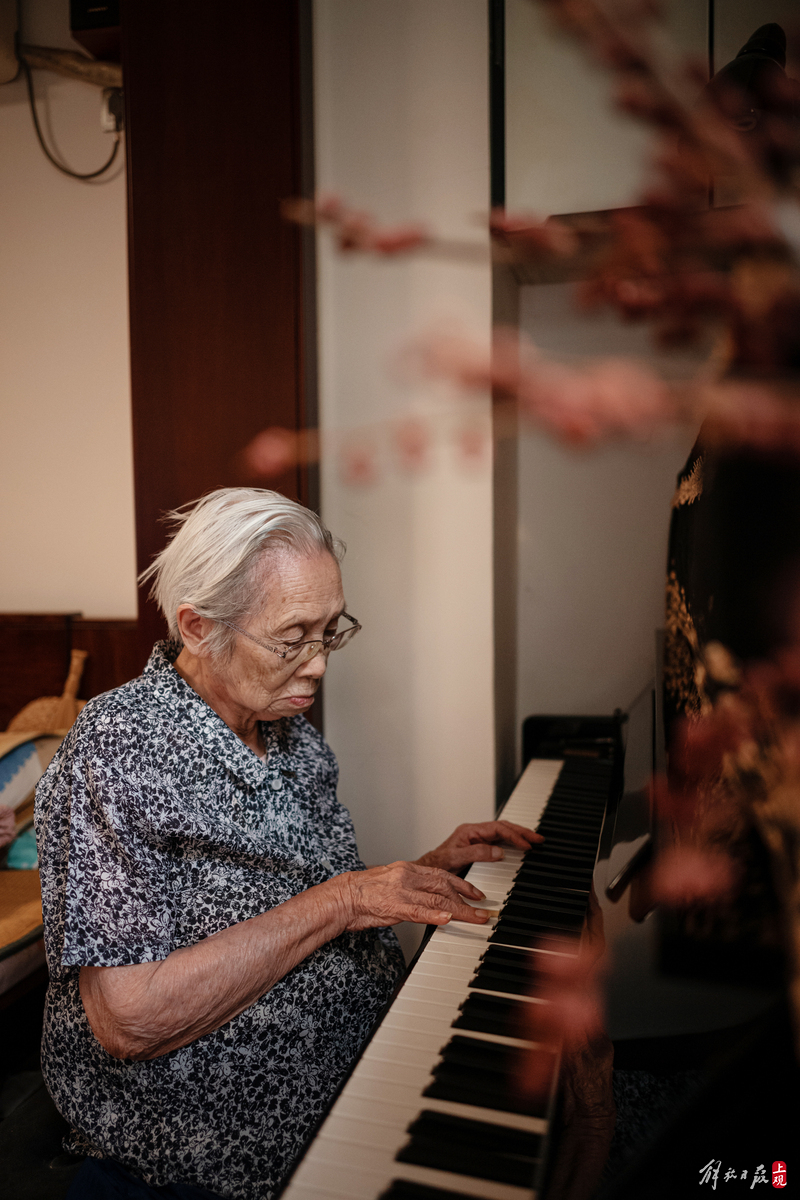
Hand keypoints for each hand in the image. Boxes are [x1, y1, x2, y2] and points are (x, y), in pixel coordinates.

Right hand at [332, 861, 490, 930]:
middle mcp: (408, 876)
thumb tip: (429, 897)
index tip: (476, 894)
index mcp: (408, 869)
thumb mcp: (392, 883)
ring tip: (477, 918)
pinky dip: (436, 916)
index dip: (462, 884)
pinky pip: (419, 911)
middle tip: (484, 909)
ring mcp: (402, 891)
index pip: (442, 874)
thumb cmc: (363, 893)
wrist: (341, 896)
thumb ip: (412, 887)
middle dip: (468, 898)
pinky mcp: (394, 906)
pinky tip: (448, 920)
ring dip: (461, 911)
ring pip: (438, 899)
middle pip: (445, 885)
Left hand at [415, 820, 543, 872]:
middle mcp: (475, 833)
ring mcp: (477, 840)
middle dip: (522, 832)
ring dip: (519, 836)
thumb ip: (476, 853)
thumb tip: (499, 852)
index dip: (513, 835)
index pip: (497, 829)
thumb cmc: (437, 864)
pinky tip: (520, 847)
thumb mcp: (455, 858)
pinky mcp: (479, 849)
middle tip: (538, 838)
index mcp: (470, 831)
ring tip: (534, 841)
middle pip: (503, 828)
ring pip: (503, 834)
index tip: (526, 845)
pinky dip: (512, 843)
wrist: (428, 872)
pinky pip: (500, 842)